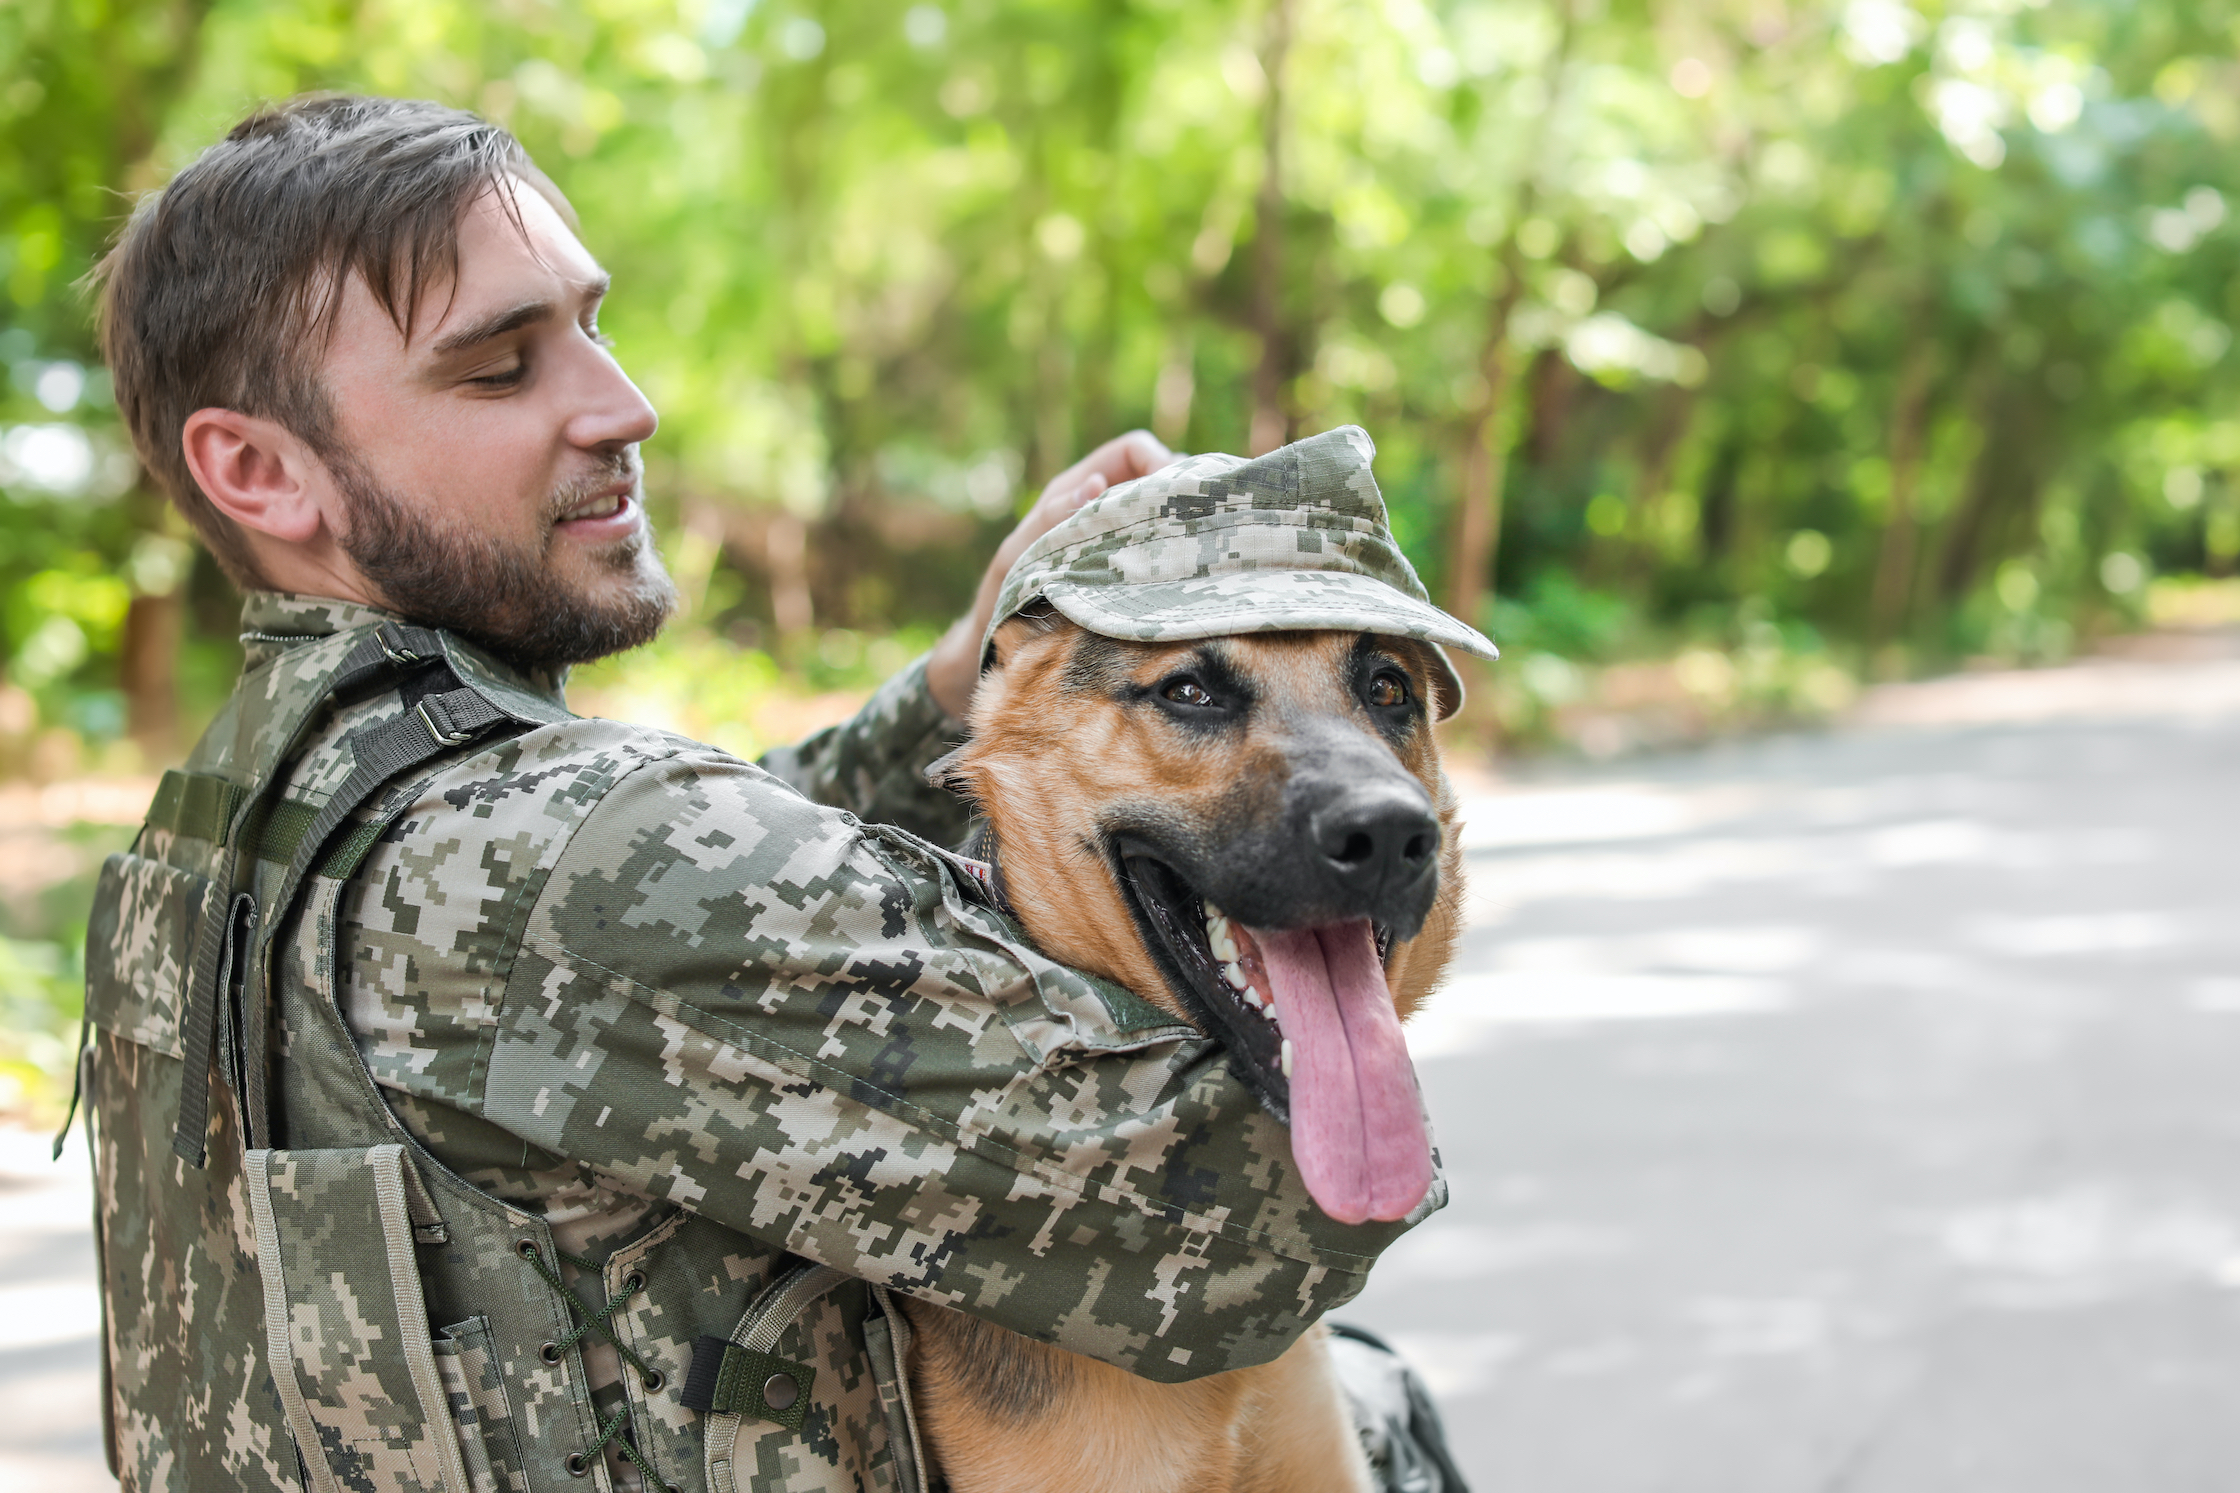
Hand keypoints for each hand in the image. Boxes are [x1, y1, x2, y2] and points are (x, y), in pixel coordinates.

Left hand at [924, 430, 1176, 718]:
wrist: (993, 647)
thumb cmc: (999, 602)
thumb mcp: (1017, 560)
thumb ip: (1049, 522)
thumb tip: (1093, 487)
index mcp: (1073, 491)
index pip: (1133, 451)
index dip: (1161, 463)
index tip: (1175, 500)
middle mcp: (1100, 507)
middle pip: (1161, 477)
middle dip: (1182, 496)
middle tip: (1198, 530)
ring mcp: (1118, 540)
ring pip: (1167, 516)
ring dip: (1184, 530)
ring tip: (1195, 556)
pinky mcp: (1129, 572)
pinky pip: (1163, 553)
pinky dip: (1178, 559)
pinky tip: (1185, 580)